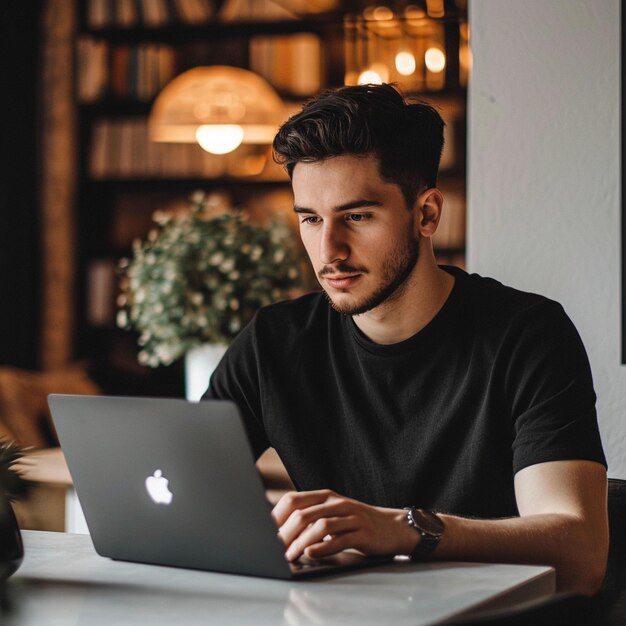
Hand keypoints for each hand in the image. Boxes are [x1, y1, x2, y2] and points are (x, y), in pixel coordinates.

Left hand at [271, 489, 417, 561]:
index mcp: (325, 496)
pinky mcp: (362, 533)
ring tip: (290, 555)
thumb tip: (278, 531)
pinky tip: (311, 554)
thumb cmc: (355, 523)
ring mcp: (351, 516)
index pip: (293, 500)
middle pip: (304, 514)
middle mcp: (336, 503)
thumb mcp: (332, 513)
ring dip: (301, 543)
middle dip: (286, 534)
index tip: (266, 534)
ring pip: (320, 526)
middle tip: (275, 550)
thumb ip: (310, 517)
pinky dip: (322, 547)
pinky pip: (339, 539)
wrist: (392, 527)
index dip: (277, 517)